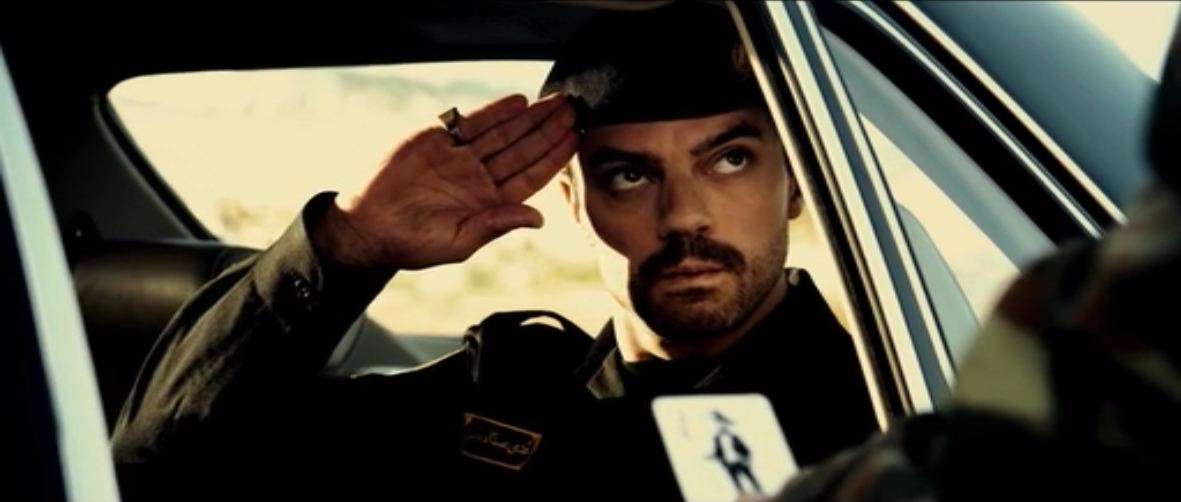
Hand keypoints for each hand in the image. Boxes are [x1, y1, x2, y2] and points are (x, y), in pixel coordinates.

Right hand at [318, 93, 576, 269]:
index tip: (576, 140)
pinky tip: (519, 102)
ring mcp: (460, 156)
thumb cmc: (413, 244)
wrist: (368, 228)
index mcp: (490, 202)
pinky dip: (494, 111)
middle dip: (549, 129)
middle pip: (522, 148)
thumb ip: (497, 225)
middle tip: (574, 109)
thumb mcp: (460, 241)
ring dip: (529, 116)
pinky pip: (471, 122)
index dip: (554, 157)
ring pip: (503, 132)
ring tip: (555, 101)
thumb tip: (537, 219)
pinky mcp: (437, 140)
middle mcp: (480, 176)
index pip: (531, 176)